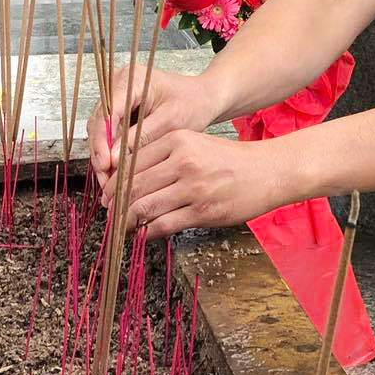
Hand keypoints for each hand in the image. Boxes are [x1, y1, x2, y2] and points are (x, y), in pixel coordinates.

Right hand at [87, 66, 219, 195]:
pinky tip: (114, 172)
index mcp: (132, 79)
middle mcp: (119, 84)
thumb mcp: (170, 122)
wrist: (202, 97)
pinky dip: (110, 152)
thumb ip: (140, 138)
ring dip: (103, 155)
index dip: (102, 140)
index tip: (104, 164)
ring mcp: (117, 96)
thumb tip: (113, 158)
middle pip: (99, 122)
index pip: (108, 112)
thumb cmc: (192, 104)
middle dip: (100, 152)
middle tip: (105, 179)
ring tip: (109, 181)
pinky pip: (108, 132)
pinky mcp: (119, 109)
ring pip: (100, 130)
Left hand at [121, 130, 290, 238]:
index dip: (113, 181)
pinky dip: (148, 232)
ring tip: (120, 225)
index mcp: (177, 140)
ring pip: (145, 206)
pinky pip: (164, 224)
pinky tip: (142, 234)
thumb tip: (130, 177)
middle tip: (107, 211)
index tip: (106, 192)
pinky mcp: (203, 211)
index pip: (132, 161)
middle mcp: (183, 161)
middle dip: (115, 202)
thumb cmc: (231, 159)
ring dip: (127, 219)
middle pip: (134, 185)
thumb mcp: (195, 144)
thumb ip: (164, 156)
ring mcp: (193, 187)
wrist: (269, 171)